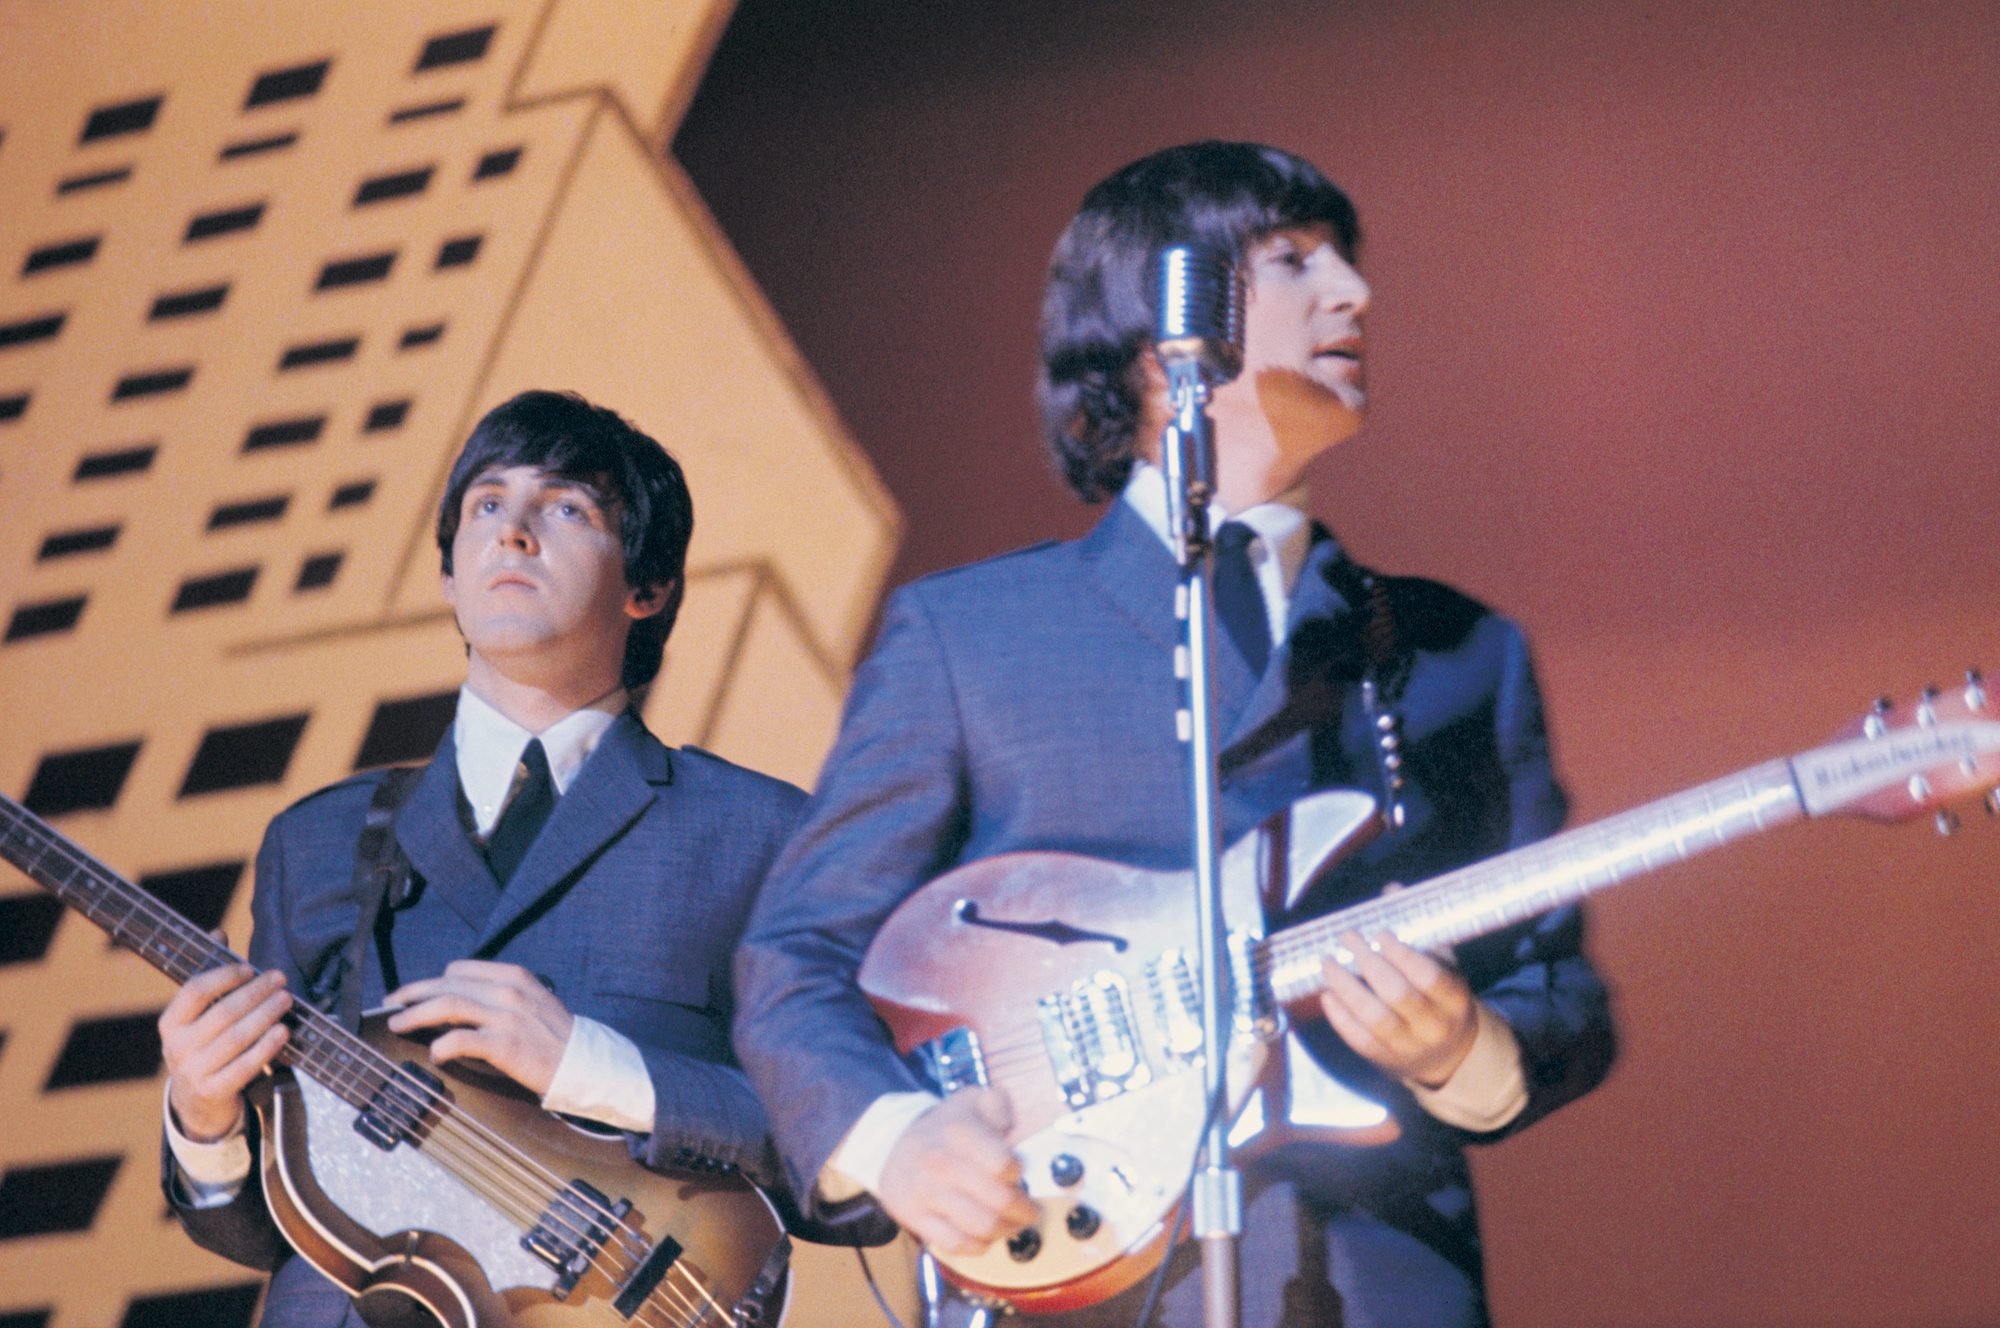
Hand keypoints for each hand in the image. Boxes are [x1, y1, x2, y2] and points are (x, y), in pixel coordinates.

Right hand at [160, 964, 291, 1142]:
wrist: (195, 1101)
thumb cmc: (204, 1045)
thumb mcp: (199, 1015)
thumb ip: (210, 976)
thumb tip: (218, 932)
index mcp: (170, 1023)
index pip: (195, 991)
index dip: (224, 976)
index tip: (250, 968)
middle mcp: (177, 1047)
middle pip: (223, 1012)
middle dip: (256, 993)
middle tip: (280, 979)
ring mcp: (194, 1072)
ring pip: (237, 1038)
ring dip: (266, 1015)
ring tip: (286, 1000)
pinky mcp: (214, 1091)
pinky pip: (245, 1065)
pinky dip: (266, 1046)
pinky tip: (283, 1031)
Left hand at [386, 960, 573, 1095]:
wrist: (585, 1064)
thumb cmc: (555, 1037)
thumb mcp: (531, 1002)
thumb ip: (499, 997)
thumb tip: (457, 1003)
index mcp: (514, 976)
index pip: (459, 970)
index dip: (432, 982)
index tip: (414, 994)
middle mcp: (508, 990)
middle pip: (447, 985)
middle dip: (412, 994)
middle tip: (390, 1005)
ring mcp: (507, 1016)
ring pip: (448, 1006)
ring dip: (416, 1015)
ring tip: (397, 1024)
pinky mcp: (505, 1045)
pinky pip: (461, 1040)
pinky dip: (441, 1046)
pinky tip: (434, 1053)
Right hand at [876, 1088, 1038, 1255]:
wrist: (892, 1144)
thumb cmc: (945, 1126)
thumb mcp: (972, 1099)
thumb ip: (999, 1103)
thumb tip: (1012, 1125)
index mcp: (959, 1132)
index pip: (1002, 1164)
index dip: (1019, 1172)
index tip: (1022, 1173)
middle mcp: (941, 1163)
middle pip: (998, 1202)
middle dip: (1024, 1209)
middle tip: (1030, 1209)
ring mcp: (927, 1193)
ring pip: (982, 1227)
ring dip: (1006, 1229)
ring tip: (1012, 1222)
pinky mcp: (916, 1218)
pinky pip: (957, 1244)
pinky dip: (979, 1244)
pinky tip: (986, 1234)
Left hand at [1320, 930, 1479, 1088]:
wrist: (1447, 1053)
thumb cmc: (1439, 998)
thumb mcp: (1446, 970)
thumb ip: (1421, 942)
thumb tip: (1387, 902)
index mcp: (1454, 1000)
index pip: (1429, 976)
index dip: (1401, 954)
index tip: (1380, 934)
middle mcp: (1434, 1026)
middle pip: (1397, 994)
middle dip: (1368, 962)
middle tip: (1347, 937)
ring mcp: (1409, 1046)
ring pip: (1374, 1018)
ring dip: (1346, 987)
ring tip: (1328, 963)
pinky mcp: (1385, 1058)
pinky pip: (1358, 1038)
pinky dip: (1339, 1015)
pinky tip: (1327, 993)